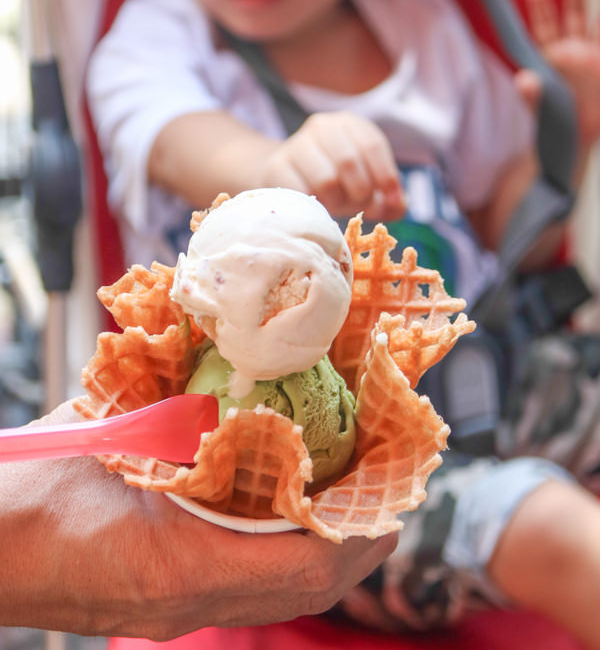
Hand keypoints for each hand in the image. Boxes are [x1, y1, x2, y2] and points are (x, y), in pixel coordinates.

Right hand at [0, 400, 396, 638]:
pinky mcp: (165, 603)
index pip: (306, 569)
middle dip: (358, 542)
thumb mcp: (112, 437)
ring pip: (281, 591)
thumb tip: (232, 389)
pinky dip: (283, 549)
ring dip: (325, 547)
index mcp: (179, 566)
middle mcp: (187, 600)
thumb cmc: (34, 496)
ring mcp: (176, 609)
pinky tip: (286, 508)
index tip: (391, 496)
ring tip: (349, 498)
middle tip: (385, 493)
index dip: (361, 534)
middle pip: (304, 588)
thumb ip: (177, 419)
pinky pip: (248, 585)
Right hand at [260, 112, 404, 221]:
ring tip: (336, 205)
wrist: (289, 176)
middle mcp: (322, 126)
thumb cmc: (337, 180)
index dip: (386, 177)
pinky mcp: (276, 166)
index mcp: (350, 124)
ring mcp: (296, 144)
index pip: (372, 145)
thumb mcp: (366, 182)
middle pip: (349, 162)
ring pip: (326, 180)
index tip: (391, 201)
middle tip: (359, 205)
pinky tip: (316, 207)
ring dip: (336, 202)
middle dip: (361, 192)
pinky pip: (301, 193)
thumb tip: (397, 206)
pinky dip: (314, 206)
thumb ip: (389, 198)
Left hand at [521, 0, 599, 145]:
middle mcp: (573, 50)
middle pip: (574, 17)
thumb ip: (532, 94)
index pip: (543, 27)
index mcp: (550, 56)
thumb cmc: (552, 122)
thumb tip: (522, 79)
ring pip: (599, 25)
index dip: (539, 7)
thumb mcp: (541, 109)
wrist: (576, 137)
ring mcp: (593, 56)